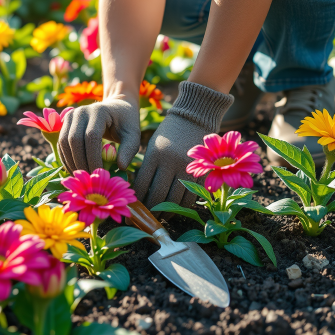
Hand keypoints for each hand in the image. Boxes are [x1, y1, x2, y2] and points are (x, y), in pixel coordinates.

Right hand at [58, 96, 140, 172]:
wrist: (116, 108)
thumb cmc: (126, 123)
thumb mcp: (133, 134)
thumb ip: (129, 149)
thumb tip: (121, 167)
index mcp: (99, 111)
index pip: (91, 137)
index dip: (93, 158)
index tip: (100, 174)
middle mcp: (81, 111)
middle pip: (74, 140)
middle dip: (80, 162)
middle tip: (89, 178)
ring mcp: (71, 116)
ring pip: (64, 142)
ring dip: (71, 162)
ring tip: (82, 176)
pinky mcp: (65, 123)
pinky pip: (61, 144)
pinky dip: (66, 158)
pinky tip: (75, 169)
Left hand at [134, 81, 233, 209]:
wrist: (195, 117)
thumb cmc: (170, 132)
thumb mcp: (154, 145)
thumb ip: (148, 166)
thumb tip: (141, 191)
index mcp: (154, 155)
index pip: (142, 184)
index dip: (137, 199)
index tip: (133, 207)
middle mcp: (170, 163)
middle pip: (157, 195)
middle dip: (150, 209)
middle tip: (146, 216)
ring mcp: (187, 168)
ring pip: (175, 200)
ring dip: (167, 212)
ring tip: (161, 216)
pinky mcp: (201, 172)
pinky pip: (191, 197)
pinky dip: (183, 206)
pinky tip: (177, 208)